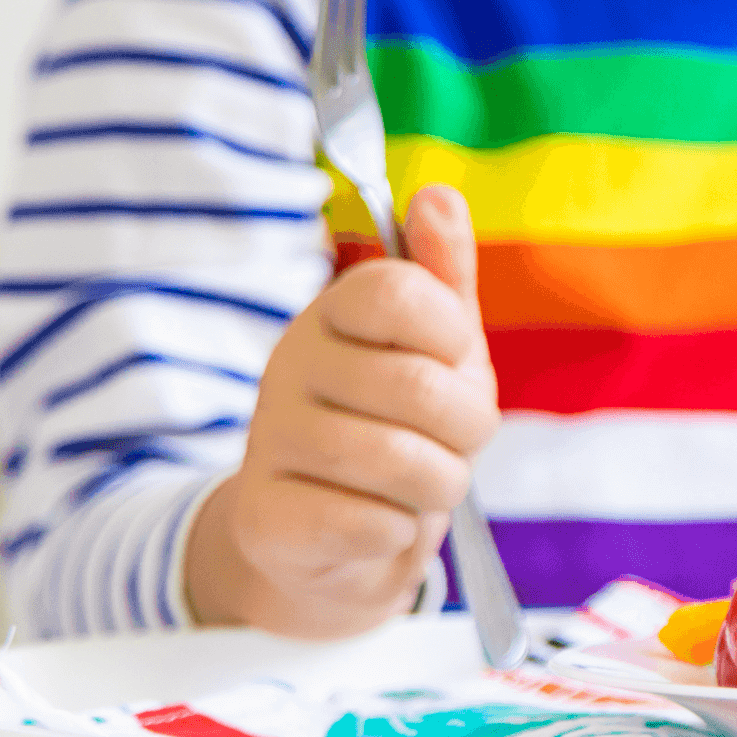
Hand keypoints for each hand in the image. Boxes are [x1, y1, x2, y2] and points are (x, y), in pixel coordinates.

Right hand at [185, 185, 498, 637]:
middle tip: (457, 439)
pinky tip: (380, 521)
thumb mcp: (439, 346)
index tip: (453, 358)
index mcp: (334, 312)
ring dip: (440, 483)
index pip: (397, 290)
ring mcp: (271, 440)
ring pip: (399, 461)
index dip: (450, 331)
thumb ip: (444, 275)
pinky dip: (398, 531)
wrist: (335, 540)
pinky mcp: (267, 518)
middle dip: (469, 425)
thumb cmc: (401, 425)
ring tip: (423, 481)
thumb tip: (438, 196)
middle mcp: (291, 365)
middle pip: (418, 386)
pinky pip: (369, 524)